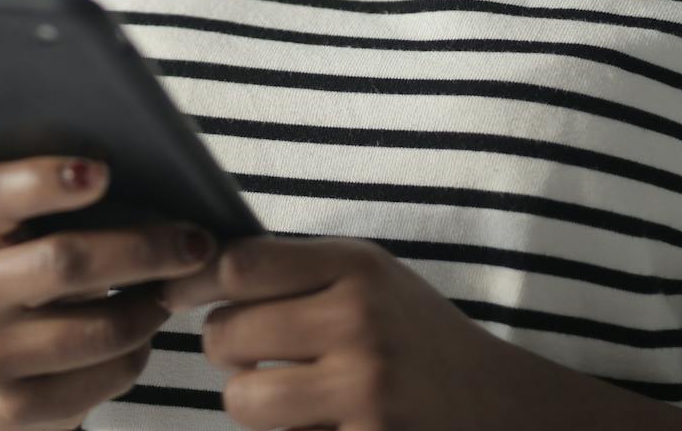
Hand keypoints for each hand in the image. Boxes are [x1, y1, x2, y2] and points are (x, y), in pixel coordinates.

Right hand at [0, 156, 220, 430]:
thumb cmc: (36, 264)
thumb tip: (162, 182)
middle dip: (142, 249)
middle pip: (63, 262)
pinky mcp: (17, 405)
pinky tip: (143, 329)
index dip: (45, 181)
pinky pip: (108, 374)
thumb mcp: (33, 225)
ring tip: (173, 288)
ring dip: (151, 306)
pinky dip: (140, 350)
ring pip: (98, 329)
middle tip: (196, 242)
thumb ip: (74, 198)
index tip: (103, 171)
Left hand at [157, 234, 506, 430]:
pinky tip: (318, 423)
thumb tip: (194, 271)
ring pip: (243, 401)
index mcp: (357, 268)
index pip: (238, 265)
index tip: (180, 295)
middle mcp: (359, 324)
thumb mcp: (371, 278)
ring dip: (248, 402)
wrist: (502, 407)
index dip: (195, 282)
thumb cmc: (416, 336)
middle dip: (224, 349)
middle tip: (247, 353)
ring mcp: (365, 392)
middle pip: (227, 335)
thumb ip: (296, 270)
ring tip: (280, 393)